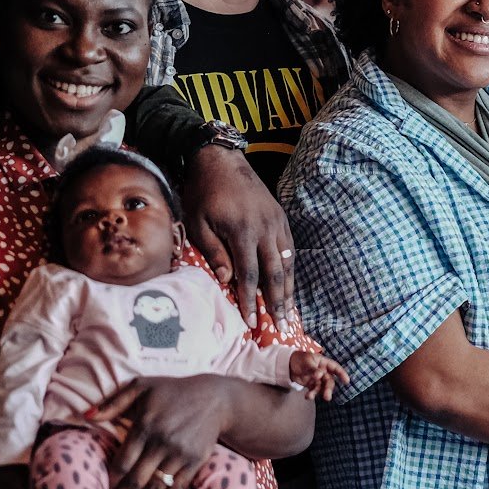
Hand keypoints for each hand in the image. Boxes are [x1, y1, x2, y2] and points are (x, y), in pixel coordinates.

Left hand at [92, 374, 229, 488]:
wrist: (215, 398)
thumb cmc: (172, 391)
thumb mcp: (141, 386)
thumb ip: (112, 402)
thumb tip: (84, 416)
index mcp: (145, 425)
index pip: (122, 462)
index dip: (108, 484)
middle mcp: (162, 442)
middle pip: (135, 481)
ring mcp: (180, 454)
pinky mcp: (195, 462)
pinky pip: (177, 487)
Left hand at [182, 146, 295, 319]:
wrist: (221, 161)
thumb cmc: (204, 194)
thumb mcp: (198, 223)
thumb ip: (214, 252)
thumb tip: (228, 282)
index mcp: (242, 231)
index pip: (250, 274)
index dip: (251, 300)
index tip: (252, 322)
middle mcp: (265, 228)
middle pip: (275, 273)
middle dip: (278, 303)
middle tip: (282, 327)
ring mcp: (277, 223)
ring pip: (287, 263)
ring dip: (288, 290)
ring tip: (290, 313)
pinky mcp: (281, 218)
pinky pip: (289, 249)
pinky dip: (290, 270)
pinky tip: (289, 285)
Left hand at [289, 350, 349, 401]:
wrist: (288, 364)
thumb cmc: (300, 358)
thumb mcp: (306, 361)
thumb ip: (314, 369)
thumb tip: (320, 375)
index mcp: (324, 363)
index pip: (335, 368)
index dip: (342, 374)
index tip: (347, 381)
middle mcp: (323, 372)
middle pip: (329, 381)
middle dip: (328, 389)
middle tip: (327, 397)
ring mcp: (317, 379)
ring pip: (322, 387)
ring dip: (318, 393)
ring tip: (310, 397)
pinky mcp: (311, 384)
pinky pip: (313, 390)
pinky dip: (311, 394)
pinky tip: (307, 397)